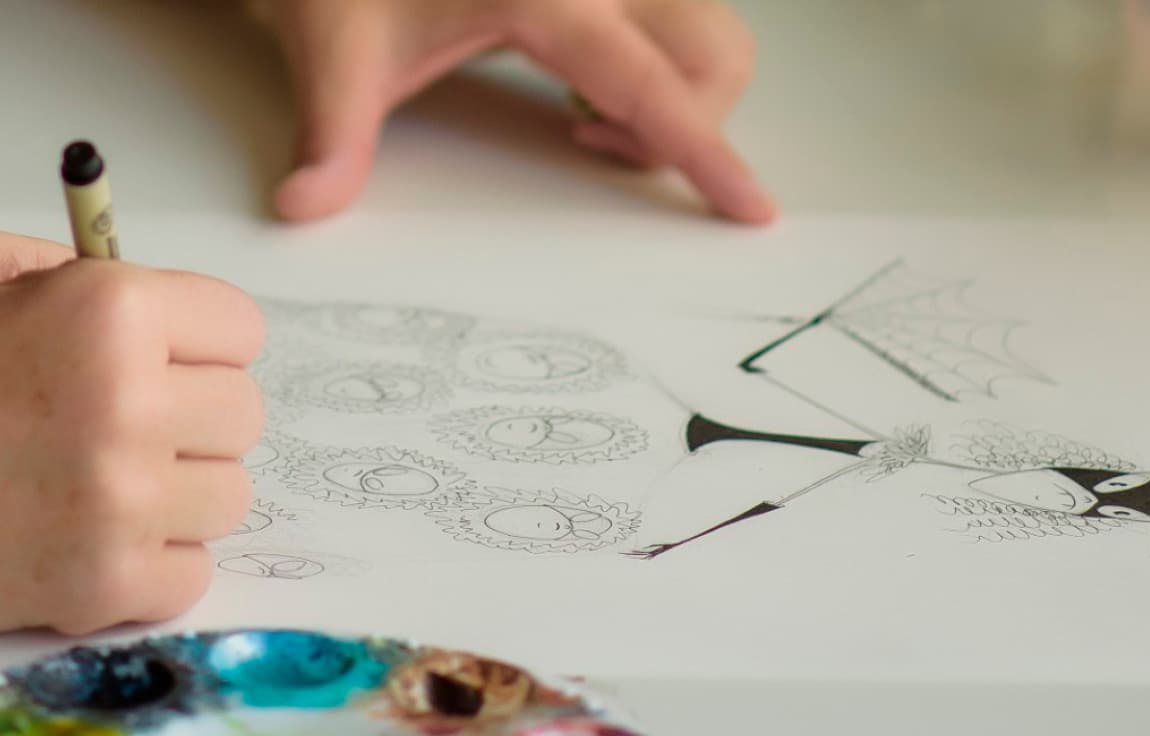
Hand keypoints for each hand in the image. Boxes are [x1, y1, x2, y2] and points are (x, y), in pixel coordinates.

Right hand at [0, 232, 263, 634]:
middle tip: (116, 424)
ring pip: (229, 495)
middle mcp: (128, 405)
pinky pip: (191, 571)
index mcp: (109, 312)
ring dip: (175, 493)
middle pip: (243, 413)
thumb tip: (169, 302)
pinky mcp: (104, 586)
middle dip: (189, 417)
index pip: (241, 328)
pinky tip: (85, 537)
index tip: (161, 356)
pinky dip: (148, 564)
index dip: (199, 343)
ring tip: (95, 481)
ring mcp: (120, 504)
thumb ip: (79, 277)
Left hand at [248, 0, 774, 223]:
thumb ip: (332, 134)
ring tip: (585, 112)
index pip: (655, 85)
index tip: (751, 205)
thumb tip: (306, 204)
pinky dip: (658, 70)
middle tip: (594, 141)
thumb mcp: (338, 46)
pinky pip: (679, 26)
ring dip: (677, 97)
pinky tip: (583, 81)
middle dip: (692, 123)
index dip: (707, 152)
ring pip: (709, 36)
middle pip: (715, 53)